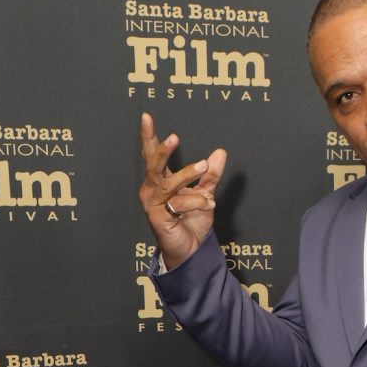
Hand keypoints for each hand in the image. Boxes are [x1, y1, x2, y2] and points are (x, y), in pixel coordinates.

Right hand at [138, 112, 226, 269]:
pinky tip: (208, 204)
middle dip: (163, 150)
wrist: (191, 250)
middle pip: (154, 164)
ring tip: (205, 166)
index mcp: (161, 180)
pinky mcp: (158, 218)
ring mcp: (153, 203)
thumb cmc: (192, 221)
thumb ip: (210, 175)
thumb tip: (220, 152)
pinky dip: (196, 201)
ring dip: (188, 174)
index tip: (146, 116)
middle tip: (175, 137)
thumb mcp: (205, 194)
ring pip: (170, 183)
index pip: (153, 154)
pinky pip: (178, 203)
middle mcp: (153, 189)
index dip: (149, 136)